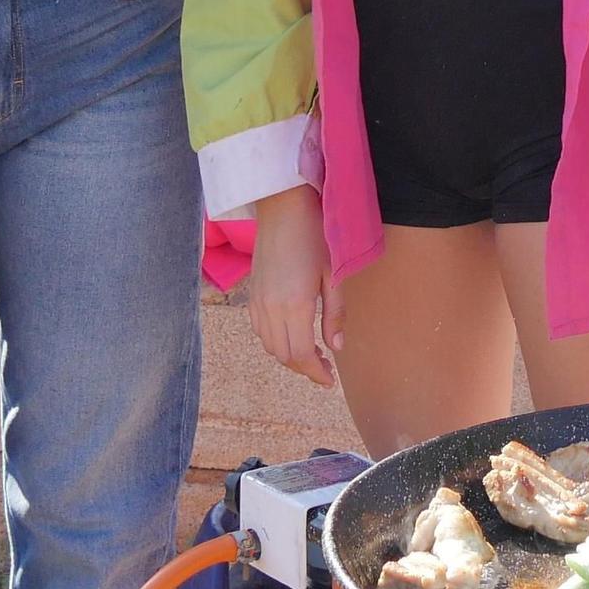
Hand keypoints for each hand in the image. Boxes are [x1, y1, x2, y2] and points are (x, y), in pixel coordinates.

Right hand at [242, 185, 340, 386]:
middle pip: (284, 356)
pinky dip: (275, 342)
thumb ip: (334, 314)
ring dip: (290, 357)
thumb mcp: (333, 274)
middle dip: (305, 368)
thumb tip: (336, 347)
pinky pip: (260, 331)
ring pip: (270, 346)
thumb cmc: (315, 235)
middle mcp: (271, 309)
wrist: (283, 207)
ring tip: (312, 353)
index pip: (302, 355)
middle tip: (325, 369)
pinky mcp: (251, 295)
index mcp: (295, 305)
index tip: (330, 380)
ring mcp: (257, 302)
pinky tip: (293, 335)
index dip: (316, 373)